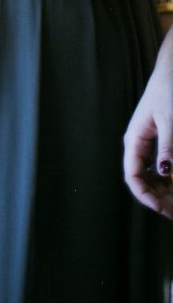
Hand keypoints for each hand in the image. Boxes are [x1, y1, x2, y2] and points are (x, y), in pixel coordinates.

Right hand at [124, 31, 172, 217]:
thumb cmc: (169, 91)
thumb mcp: (170, 120)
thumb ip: (168, 147)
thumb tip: (165, 173)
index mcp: (134, 141)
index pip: (133, 176)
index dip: (146, 197)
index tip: (164, 210)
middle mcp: (140, 146)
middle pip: (145, 180)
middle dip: (160, 199)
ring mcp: (151, 144)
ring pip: (156, 176)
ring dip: (167, 191)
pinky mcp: (162, 142)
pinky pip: (164, 166)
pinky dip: (172, 179)